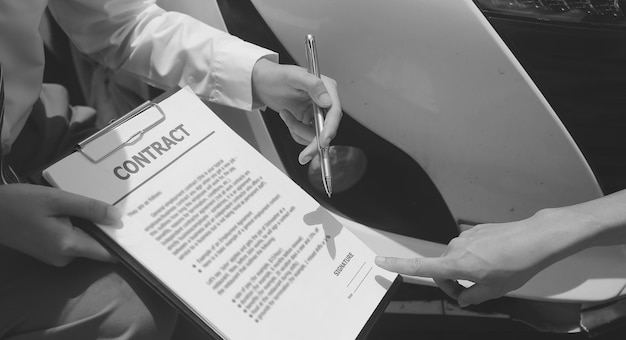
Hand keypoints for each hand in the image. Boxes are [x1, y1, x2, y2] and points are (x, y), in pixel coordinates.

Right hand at [0, 184, 121, 265]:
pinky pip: (75, 241)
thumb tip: (119, 218)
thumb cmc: (20, 203)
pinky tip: (82, 212)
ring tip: (103, 206)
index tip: (141, 231)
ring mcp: (57, 258)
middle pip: (99, 246)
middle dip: (110, 229)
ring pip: (87, 242)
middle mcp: (65, 258)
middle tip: (126, 208)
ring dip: (94, 226)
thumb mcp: (58, 200)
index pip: (107, 253)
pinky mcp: (51, 253)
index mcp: (68, 246)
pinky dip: (81, 228)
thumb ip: (89, 208)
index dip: (124, 243)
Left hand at [251, 58, 341, 163]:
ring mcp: (316, 112)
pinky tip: (287, 117)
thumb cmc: (276, 75)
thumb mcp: (293, 76)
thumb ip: (313, 85)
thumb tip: (327, 101)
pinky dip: (295, 131)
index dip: (330, 128)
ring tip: (286, 116)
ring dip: (299, 131)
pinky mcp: (308, 120)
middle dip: (315, 142)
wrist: (262, 82)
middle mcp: (324, 101)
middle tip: (305, 155)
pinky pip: (305, 135)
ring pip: (316, 135)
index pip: (334, 112)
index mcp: (327, 88)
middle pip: (327, 128)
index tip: (323, 141)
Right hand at [375, 211, 576, 306]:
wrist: (535, 238)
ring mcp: (465, 237)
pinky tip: (495, 262)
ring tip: (490, 276)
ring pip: (455, 259)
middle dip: (451, 283)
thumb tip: (465, 298)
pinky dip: (475, 259)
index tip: (380, 261)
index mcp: (457, 263)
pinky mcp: (475, 231)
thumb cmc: (518, 263)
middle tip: (471, 294)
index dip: (397, 265)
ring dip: (464, 270)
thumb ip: (474, 296)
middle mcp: (456, 247)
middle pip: (441, 269)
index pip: (420, 266)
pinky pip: (467, 248)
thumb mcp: (496, 290)